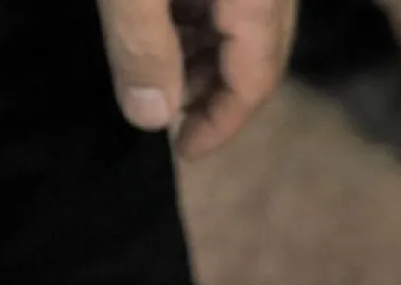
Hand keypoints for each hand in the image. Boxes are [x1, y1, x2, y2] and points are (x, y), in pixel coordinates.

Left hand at [97, 0, 296, 156]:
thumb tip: (150, 116)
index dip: (221, 124)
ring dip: (205, 52)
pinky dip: (200, 16)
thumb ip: (141, 44)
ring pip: (247, 24)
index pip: (256, 81)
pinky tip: (162, 18)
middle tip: (164, 109)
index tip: (184, 151)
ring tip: (154, 64)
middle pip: (259, 56)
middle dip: (213, 91)